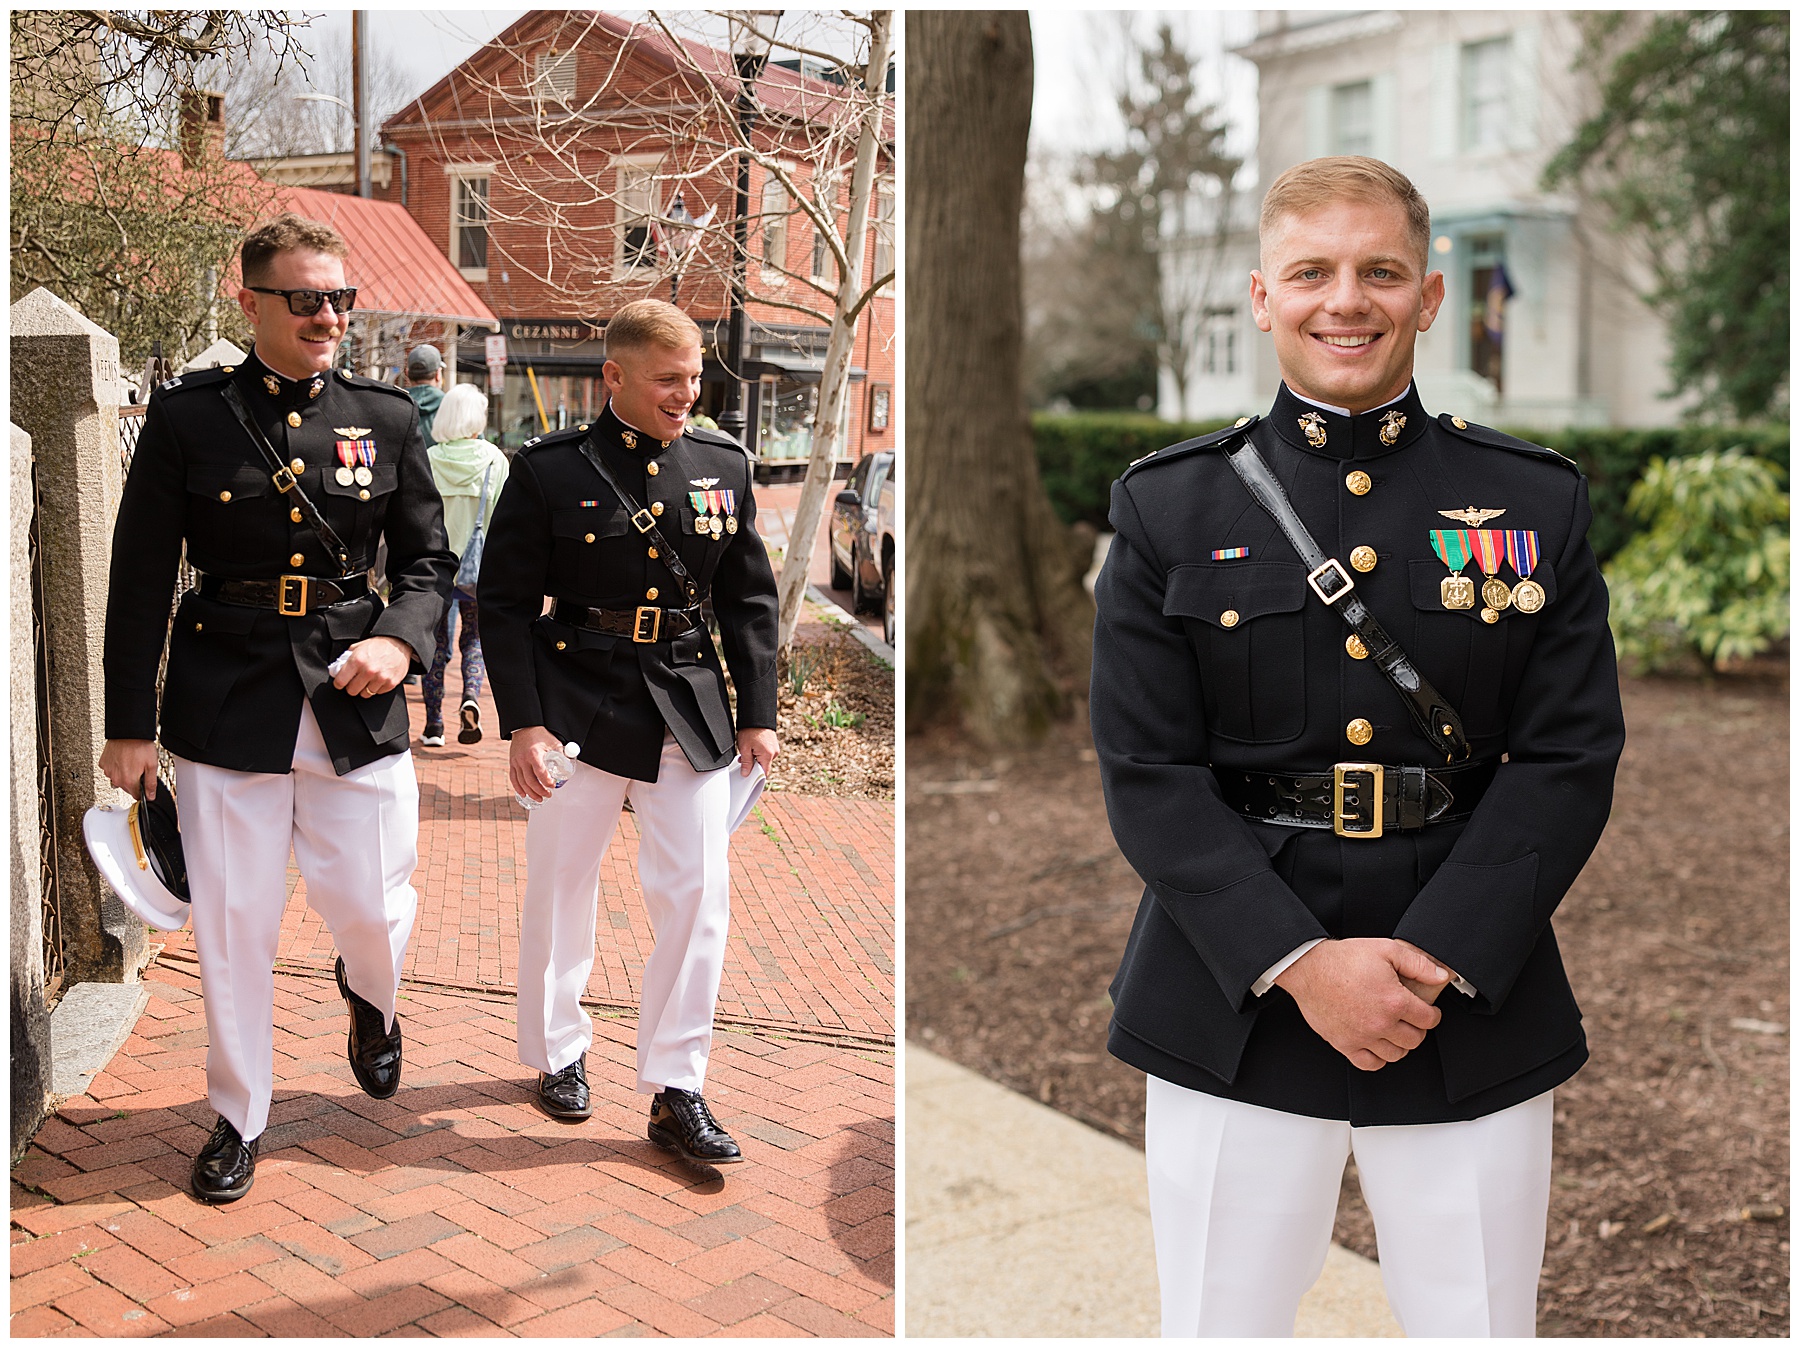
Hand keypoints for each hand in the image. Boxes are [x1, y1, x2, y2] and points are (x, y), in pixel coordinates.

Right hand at [99, 739, 160, 799]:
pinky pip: (111, 770)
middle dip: (134, 781)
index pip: (136, 795)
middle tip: (140, 769)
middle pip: (127, 787)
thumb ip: (151, 784)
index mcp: (128, 781)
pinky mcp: (103, 763)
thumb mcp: (152, 766)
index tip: (145, 785)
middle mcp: (115, 778)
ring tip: (131, 762)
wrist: (127, 732)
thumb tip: (151, 796)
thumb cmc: (140, 746)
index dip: (143, 791)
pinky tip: (123, 759)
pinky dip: (117, 767)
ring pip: (118, 779)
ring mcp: (108, 771)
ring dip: (125, 774)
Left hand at [332, 636, 411, 697]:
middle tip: (355, 681)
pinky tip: (378, 679)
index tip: (341, 683)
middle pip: (352, 691)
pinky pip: (378, 693)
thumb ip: (347, 658)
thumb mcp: (358, 647)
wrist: (399, 644)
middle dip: (352, 687)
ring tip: (368, 680)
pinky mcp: (390, 683)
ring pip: (365, 694)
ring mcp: (380, 678)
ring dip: (365, 688)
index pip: (340, 681)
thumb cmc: (378, 645)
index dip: (339, 683)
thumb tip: (337, 669)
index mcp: (357, 660)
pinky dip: (377, 688)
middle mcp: (368, 670)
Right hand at [509, 725, 562, 801]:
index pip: (540, 773)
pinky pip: (513, 778)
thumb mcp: (553, 743)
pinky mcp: (512, 763)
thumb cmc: (539, 734)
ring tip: (539, 798)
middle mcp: (523, 759)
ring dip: (530, 793)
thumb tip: (568, 766)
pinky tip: (524, 794)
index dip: (547, 782)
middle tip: (548, 795)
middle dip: (540, 791)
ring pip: (522, 782)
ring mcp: (516, 762)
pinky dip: (518, 788)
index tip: (553, 786)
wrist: (524, 726)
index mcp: (534, 754)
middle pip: (530, 781)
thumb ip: (561, 754)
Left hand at [738, 727, 777, 776]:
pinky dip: (758, 752)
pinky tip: (752, 747)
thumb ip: (746, 763)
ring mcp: (775, 748)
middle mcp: (774, 753)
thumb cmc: (750, 730)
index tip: (747, 775)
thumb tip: (745, 774)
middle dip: (753, 765)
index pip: (763, 773)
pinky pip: (766, 753)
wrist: (756, 716)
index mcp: (768, 755)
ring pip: (764, 759)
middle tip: (742, 759)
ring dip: (755, 758)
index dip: (755, 776)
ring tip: (747, 749)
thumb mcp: (745, 748)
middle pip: (763, 766)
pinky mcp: (773, 743)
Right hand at [1273, 938, 1448, 1070]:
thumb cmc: (1342, 959)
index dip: (1432, 1014)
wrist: (1308, 968)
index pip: (1428, 1019)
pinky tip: (1377, 1045)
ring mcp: (1362, 1036)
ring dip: (1400, 1044)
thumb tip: (1441, 975)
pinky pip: (1370, 1063)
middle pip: (1415, 1040)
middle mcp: (1381, 1023)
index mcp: (1394, 1001)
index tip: (1428, 1012)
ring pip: (1396, 1054)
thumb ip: (1418, 963)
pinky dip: (1379, 1058)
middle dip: (1418, 1030)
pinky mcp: (1344, 1044)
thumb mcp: (1386, 950)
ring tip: (1395, 1032)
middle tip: (1412, 1020)